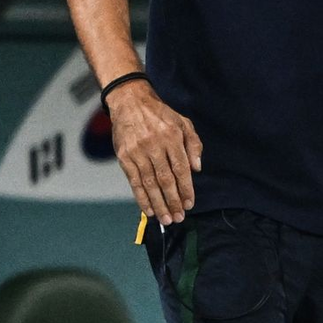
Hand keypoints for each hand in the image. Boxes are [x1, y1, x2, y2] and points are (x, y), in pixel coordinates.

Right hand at [108, 80, 202, 225]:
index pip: (181, 168)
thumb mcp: (183, 123)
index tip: (189, 204)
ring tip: (166, 219)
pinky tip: (149, 210)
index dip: (186, 188)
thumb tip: (197, 169)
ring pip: (149, 183)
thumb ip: (194, 144)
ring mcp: (137, 151)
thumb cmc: (160, 115)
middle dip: (173, 201)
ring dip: (159, 204)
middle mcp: (154, 145)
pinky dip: (141, 198)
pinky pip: (134, 181)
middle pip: (165, 179)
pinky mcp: (124, 156)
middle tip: (179, 217)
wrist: (130, 102)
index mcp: (171, 136)